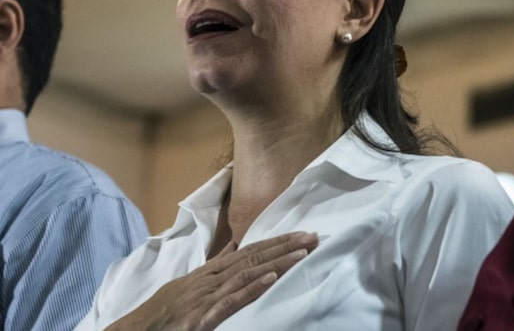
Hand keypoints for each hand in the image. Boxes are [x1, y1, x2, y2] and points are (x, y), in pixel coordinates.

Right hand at [106, 231, 317, 330]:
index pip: (247, 252)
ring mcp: (204, 297)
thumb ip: (213, 268)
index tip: (301, 235)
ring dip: (278, 261)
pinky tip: (272, 277)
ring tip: (303, 251)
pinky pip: (230, 300)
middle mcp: (207, 280)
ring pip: (247, 273)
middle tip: (314, 236)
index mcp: (206, 274)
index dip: (275, 242)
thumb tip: (234, 246)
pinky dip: (253, 287)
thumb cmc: (157, 316)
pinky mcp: (200, 319)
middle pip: (252, 257)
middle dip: (284, 245)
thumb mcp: (186, 287)